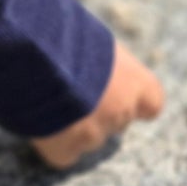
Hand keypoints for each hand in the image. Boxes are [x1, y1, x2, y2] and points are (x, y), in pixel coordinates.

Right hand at [31, 41, 164, 169]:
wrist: (34, 52)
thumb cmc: (64, 32)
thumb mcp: (94, 37)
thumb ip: (103, 60)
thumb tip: (91, 61)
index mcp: (135, 82)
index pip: (152, 103)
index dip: (134, 99)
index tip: (119, 92)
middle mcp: (121, 111)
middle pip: (116, 120)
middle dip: (97, 110)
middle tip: (70, 89)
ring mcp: (95, 135)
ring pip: (89, 138)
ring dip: (73, 125)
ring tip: (46, 98)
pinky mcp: (66, 150)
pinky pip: (62, 153)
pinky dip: (52, 143)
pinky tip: (37, 119)